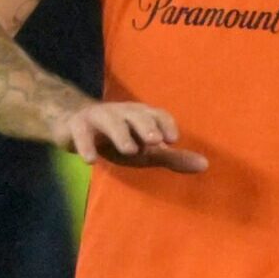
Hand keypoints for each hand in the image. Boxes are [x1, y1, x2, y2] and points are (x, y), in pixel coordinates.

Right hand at [53, 102, 206, 173]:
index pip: (156, 114)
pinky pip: (81, 133)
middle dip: (146, 125)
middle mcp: (121, 112)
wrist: (73, 126)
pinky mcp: (76, 126)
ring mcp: (98, 116)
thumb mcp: (145, 151)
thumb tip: (205, 165)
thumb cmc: (117, 140)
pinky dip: (85, 145)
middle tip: (156, 141)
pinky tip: (91, 161)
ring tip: (130, 150)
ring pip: (110, 120)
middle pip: (135, 114)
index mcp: (140, 115)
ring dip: (121, 133)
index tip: (173, 139)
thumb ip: (172, 157)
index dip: (165, 124)